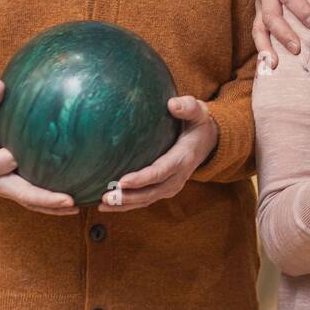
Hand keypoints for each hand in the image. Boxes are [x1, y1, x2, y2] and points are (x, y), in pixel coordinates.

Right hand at [0, 80, 78, 215]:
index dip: (8, 160)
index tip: (17, 154)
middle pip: (22, 194)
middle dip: (44, 199)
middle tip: (68, 199)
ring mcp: (9, 190)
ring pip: (31, 202)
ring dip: (53, 207)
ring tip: (77, 206)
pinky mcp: (18, 190)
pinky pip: (36, 200)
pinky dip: (52, 205)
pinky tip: (74, 203)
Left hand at [98, 95, 217, 211]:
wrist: (207, 140)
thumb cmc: (197, 122)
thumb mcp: (198, 111)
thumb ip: (187, 107)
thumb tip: (172, 104)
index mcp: (183, 158)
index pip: (161, 171)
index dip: (142, 179)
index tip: (123, 181)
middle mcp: (178, 176)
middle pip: (152, 192)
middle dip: (129, 196)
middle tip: (106, 197)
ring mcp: (171, 186)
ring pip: (147, 200)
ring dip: (125, 204)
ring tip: (102, 204)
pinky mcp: (163, 189)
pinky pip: (144, 200)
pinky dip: (126, 205)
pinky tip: (106, 205)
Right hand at [253, 0, 309, 69]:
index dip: (300, 9)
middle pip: (271, 14)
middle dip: (284, 33)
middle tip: (298, 48)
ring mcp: (261, 4)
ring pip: (259, 27)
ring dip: (266, 46)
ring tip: (275, 64)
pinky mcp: (261, 16)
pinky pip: (258, 34)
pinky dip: (262, 50)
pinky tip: (268, 66)